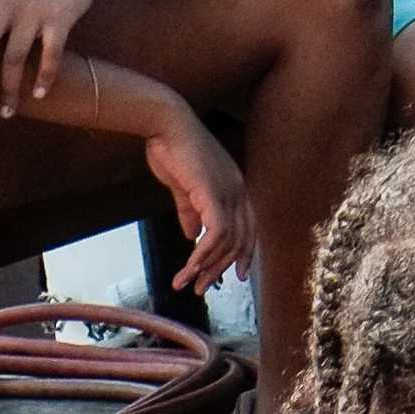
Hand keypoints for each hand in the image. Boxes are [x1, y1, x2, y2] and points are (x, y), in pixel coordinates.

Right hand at [144, 111, 252, 295]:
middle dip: (221, 268)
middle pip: (241, 240)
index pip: (248, 228)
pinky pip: (215, 233)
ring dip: (206, 267)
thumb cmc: (173, 150)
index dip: (243, 254)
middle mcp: (239, 190)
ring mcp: (229, 191)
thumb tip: (192, 235)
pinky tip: (188, 268)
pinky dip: (202, 255)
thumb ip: (191, 211)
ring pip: (227, 242)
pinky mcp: (212, 194)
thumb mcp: (184, 187)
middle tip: (202, 288)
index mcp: (236, 187)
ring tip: (187, 284)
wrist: (166, 125)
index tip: (232, 276)